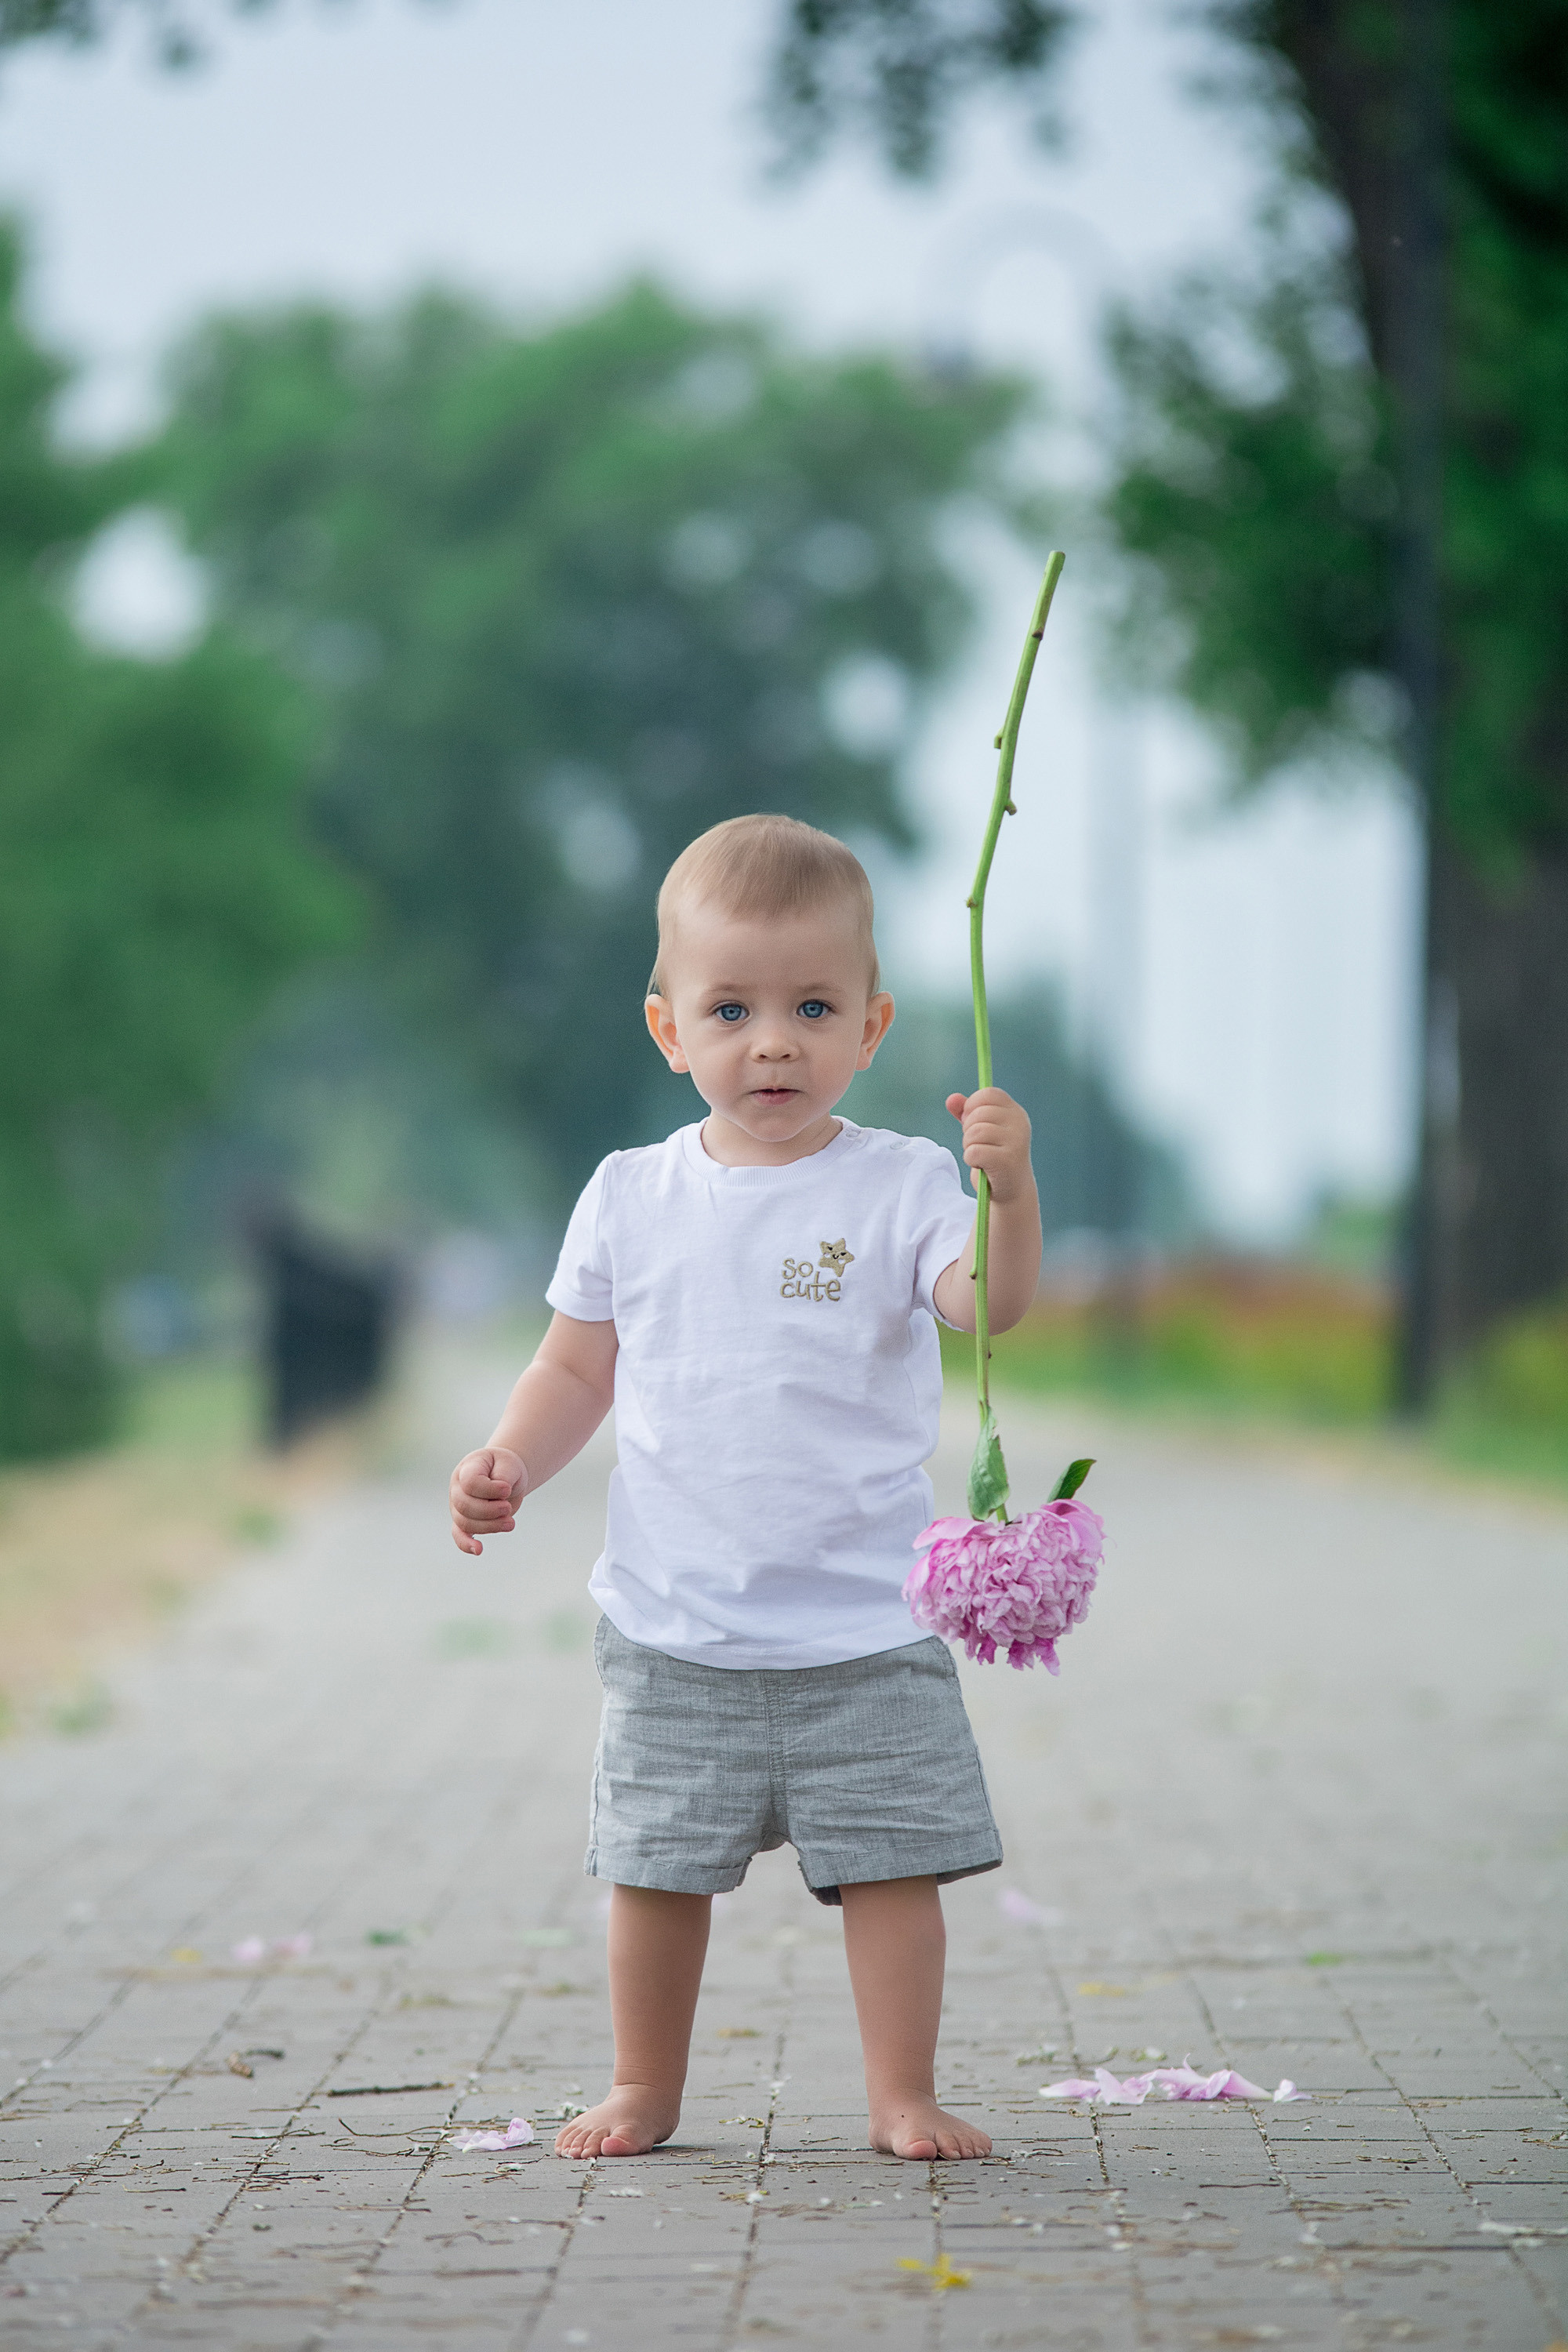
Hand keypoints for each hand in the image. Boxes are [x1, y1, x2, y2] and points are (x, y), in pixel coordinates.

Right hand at [450, 1446, 526, 1555]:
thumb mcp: (509, 1464)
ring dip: (490, 1526)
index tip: (507, 1489)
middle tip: (508, 1507)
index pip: (470, 1483)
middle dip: (490, 1511)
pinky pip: (459, 1535)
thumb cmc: (505, 1467)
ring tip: (511, 1523)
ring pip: (465, 1523)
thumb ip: (504, 1476)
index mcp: (466, 1469)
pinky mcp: (465, 1521)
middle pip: (464, 1505)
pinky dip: (466, 1544)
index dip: (490, 1490)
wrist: (505, 1475)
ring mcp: (457, 1506)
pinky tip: (479, 1550)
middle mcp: (457, 1488)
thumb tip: (501, 1496)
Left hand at [946, 1087, 1032, 1205]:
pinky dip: (971, 1159)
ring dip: (969, 1146)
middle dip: (968, 1130)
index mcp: (1015, 1112)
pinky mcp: (1007, 1161)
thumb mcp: (981, 1131)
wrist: (1011, 1190)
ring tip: (980, 1156)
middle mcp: (1020, 1123)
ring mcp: (1016, 1142)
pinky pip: (974, 1151)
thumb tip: (951, 1099)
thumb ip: (966, 1113)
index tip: (973, 1122)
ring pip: (975, 1132)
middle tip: (978, 1145)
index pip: (988, 1093)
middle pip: (978, 1113)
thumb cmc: (994, 1157)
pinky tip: (981, 1165)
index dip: (973, 1105)